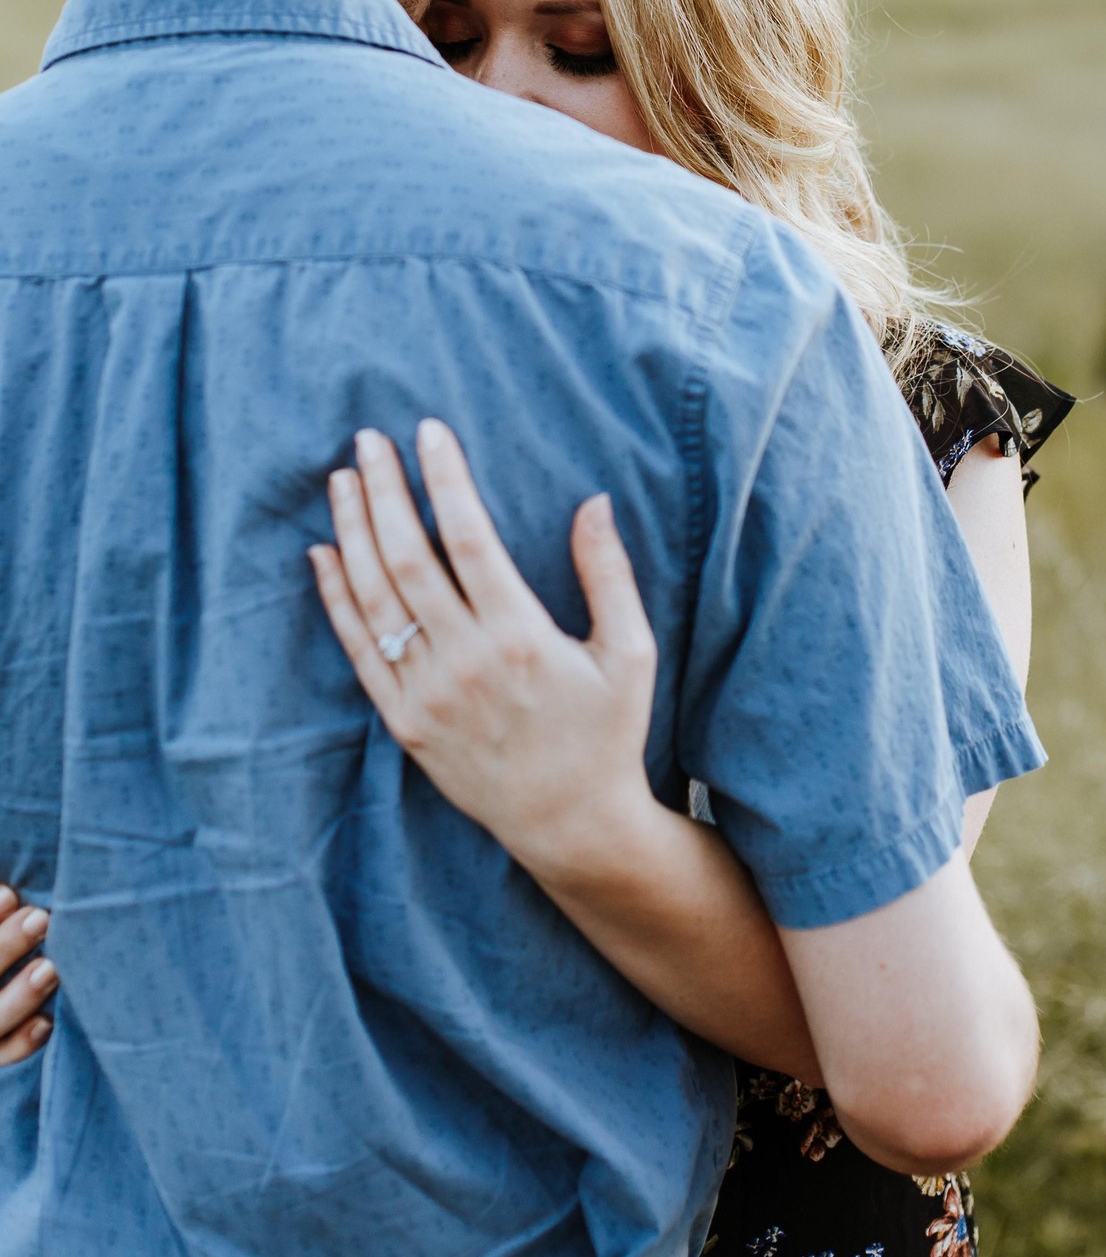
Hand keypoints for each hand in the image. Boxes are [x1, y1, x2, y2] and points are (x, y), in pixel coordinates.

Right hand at [0, 885, 56, 1066]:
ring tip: (51, 968)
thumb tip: (17, 892)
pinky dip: (21, 1042)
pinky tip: (46, 1023)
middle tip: (40, 919)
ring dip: (21, 995)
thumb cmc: (15, 953)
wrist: (10, 1004)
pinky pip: (2, 1054)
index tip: (11, 894)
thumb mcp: (6, 930)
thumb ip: (7, 906)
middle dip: (5, 947)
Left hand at [310, 421, 661, 886]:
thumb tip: (592, 500)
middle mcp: (466, 663)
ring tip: (343, 479)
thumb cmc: (608, 732)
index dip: (444, 479)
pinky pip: (357, 651)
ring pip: (374, 600)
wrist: (570, 824)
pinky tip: (323, 553)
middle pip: (407, 559)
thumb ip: (609, 573)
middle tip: (368, 438)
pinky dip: (336, 599)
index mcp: (521, 637)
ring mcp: (427, 695)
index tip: (430, 431)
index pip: (468, 537)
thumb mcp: (631, 652)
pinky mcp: (404, 722)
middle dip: (384, 492)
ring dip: (352, 533)